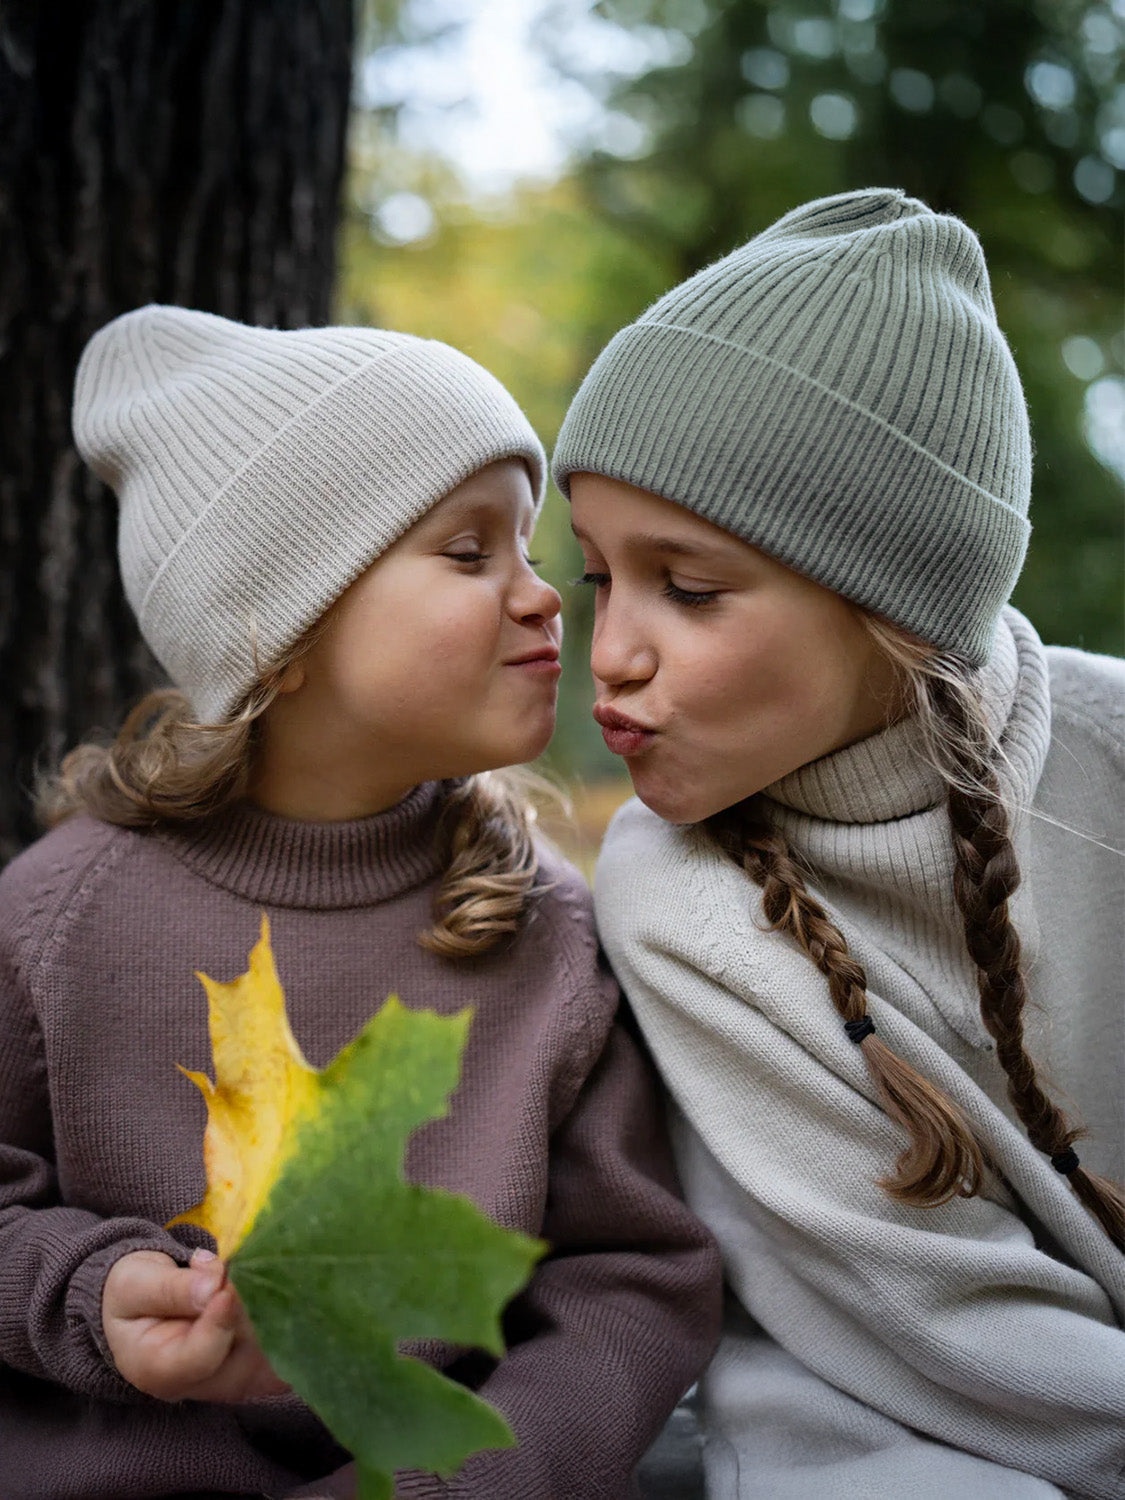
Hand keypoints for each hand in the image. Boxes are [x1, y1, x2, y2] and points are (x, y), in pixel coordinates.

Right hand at [102, 1246, 288, 1401]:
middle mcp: (197, 1386)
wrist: (142, 1303)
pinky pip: (286, 1359)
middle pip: (244, 1364)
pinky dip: (292, 1327)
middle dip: (252, 1316)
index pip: (201, 1357)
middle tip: (250, 1272)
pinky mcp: (255, 1368)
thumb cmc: (134, 1292)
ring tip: (267, 1276)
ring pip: (271, 1363)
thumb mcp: (136, 1282)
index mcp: (156, 1370)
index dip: (221, 1321)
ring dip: (277, 1319)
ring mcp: (230, 1381)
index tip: (227, 1283)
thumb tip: (214, 1286)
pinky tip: (291, 1292)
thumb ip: (172, 1288)